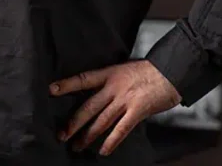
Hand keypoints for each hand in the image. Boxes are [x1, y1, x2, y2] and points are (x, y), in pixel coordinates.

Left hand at [50, 59, 180, 155]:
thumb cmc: (148, 71)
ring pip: (101, 121)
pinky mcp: (137, 111)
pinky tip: (103, 151)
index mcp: (109, 74)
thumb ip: (109, 81)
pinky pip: (121, 130)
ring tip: (76, 146)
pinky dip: (111, 141)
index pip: (83, 79)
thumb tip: (95, 93)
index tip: (50, 90)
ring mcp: (125, 100)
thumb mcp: (123, 69)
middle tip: (61, 134)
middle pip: (89, 107)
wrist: (170, 71)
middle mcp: (114, 87)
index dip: (67, 84)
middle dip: (74, 122)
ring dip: (88, 135)